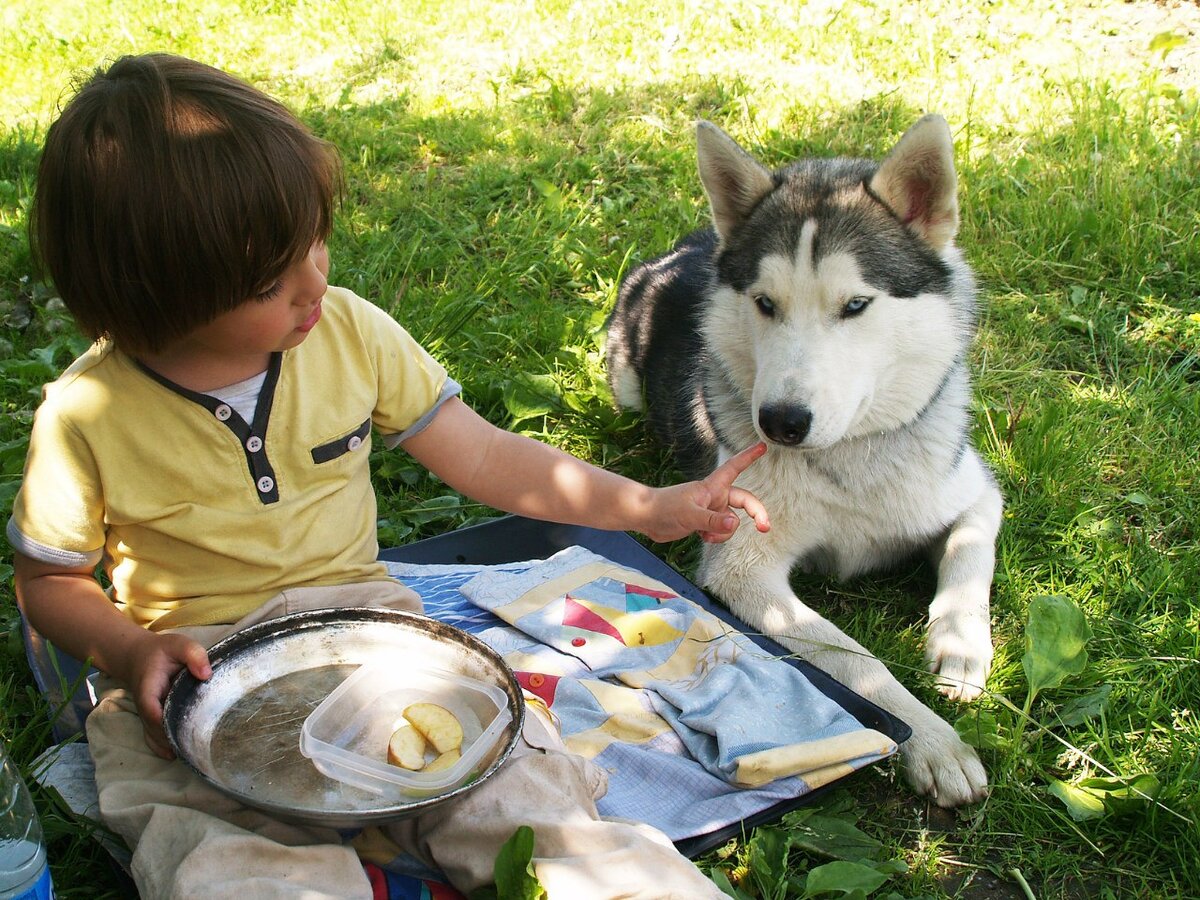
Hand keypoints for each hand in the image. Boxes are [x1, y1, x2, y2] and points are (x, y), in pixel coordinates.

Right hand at [124, 631, 211, 758]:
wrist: (138, 655)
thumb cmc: (161, 651)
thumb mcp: (178, 645)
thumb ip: (193, 654)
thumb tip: (206, 675)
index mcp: (148, 690)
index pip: (152, 712)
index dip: (165, 725)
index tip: (185, 734)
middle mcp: (145, 707)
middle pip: (154, 731)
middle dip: (173, 741)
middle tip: (197, 751)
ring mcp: (147, 715)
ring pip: (154, 738)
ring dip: (170, 747)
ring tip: (193, 755)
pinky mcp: (152, 719)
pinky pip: (154, 738)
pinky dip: (164, 748)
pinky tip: (179, 756)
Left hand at [643, 442, 770, 542]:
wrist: (646, 518)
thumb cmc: (664, 508)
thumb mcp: (690, 515)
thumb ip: (713, 521)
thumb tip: (735, 523)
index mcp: (712, 487)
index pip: (734, 468)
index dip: (748, 457)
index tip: (762, 447)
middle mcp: (714, 496)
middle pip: (743, 502)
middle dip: (756, 514)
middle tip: (765, 528)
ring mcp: (710, 509)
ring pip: (731, 521)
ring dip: (724, 532)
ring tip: (706, 534)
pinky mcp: (704, 521)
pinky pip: (720, 530)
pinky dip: (716, 536)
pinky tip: (702, 536)